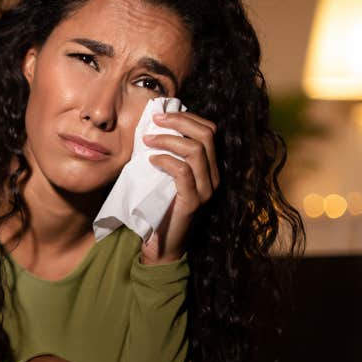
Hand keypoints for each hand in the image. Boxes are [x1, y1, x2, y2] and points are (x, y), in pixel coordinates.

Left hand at [140, 111, 219, 264]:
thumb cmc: (160, 210)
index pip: (210, 131)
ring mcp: (206, 190)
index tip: (162, 115)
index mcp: (210, 168)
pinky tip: (151, 160)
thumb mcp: (165, 178)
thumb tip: (154, 128)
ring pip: (196, 150)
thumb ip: (168, 156)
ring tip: (147, 140)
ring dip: (168, 140)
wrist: (162, 247)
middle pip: (207, 135)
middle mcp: (214, 177)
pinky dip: (165, 161)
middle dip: (179, 122)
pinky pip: (183, 172)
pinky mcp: (193, 202)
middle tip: (155, 120)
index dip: (187, 118)